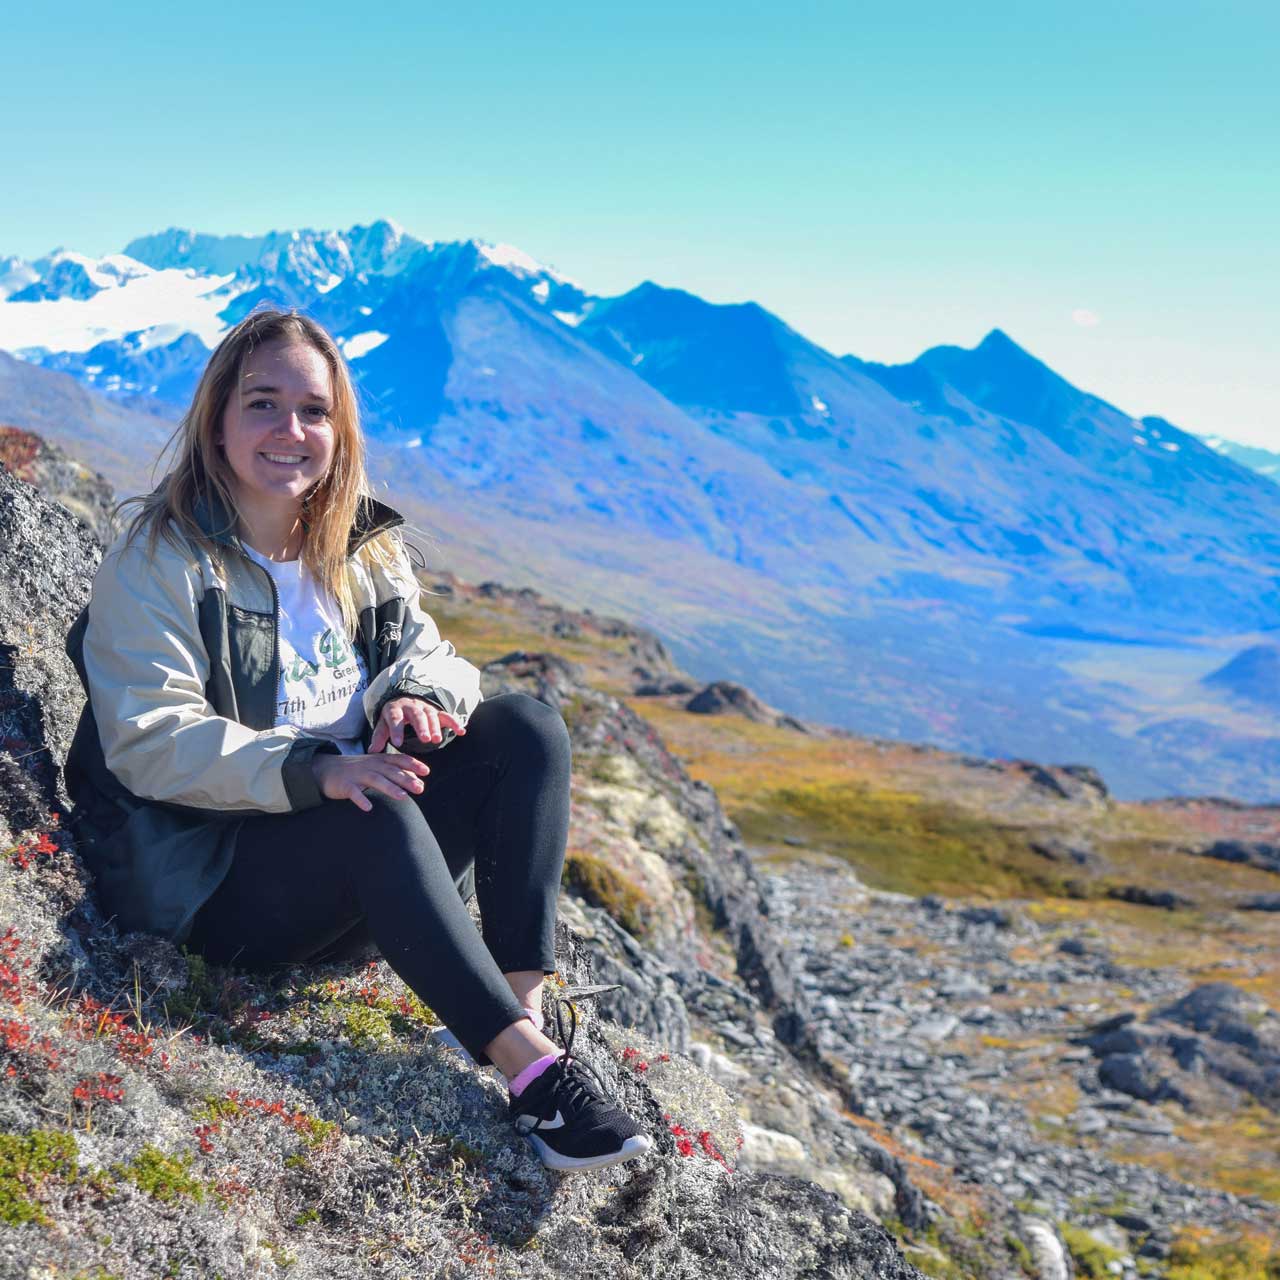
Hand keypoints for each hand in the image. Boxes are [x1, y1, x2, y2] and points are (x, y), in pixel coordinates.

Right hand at [312, 751, 430, 811]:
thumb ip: (394, 770)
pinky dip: (361, 799)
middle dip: (406, 779)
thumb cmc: (356, 769)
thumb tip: (417, 779)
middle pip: (390, 771)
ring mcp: (357, 775)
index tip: (426, 771)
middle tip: (420, 788)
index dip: (413, 764)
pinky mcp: (344, 785)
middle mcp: (370, 765)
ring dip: (390, 788)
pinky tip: (369, 807)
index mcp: (379, 760)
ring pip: (376, 780)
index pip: (398, 759)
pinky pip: (353, 793)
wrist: (325, 769)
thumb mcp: (375, 766)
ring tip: (403, 797)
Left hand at [369, 696, 467, 754]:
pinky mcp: (436, 711)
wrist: (404, 699)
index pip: (395, 718)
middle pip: (417, 715)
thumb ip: (379, 736)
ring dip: (436, 727)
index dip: (396, 730)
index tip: (397, 743)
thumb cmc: (392, 716)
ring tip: (437, 740)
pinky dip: (454, 722)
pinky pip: (446, 715)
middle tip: (425, 739)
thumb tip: (371, 751)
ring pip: (431, 716)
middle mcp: (411, 706)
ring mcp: (425, 708)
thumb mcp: (383, 724)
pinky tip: (462, 731)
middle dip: (422, 727)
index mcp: (395, 709)